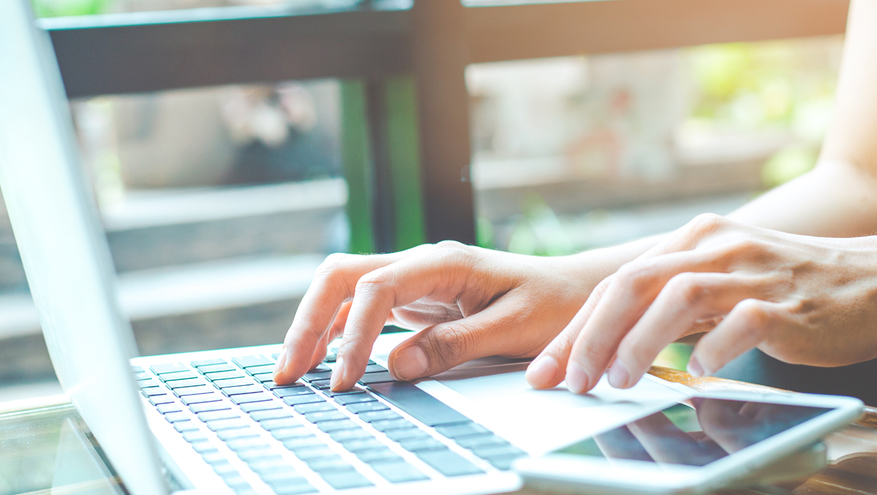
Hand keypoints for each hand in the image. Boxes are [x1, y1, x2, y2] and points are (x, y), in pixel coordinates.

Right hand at [274, 242, 598, 389]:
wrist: (578, 292)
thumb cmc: (554, 306)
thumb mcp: (513, 329)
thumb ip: (455, 344)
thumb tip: (396, 365)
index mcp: (444, 262)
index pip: (376, 288)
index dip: (354, 334)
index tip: (346, 380)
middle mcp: (421, 264)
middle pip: (342, 276)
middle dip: (308, 320)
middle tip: (288, 371)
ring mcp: (416, 279)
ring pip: (346, 290)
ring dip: (316, 326)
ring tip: (294, 371)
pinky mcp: (418, 298)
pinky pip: (364, 307)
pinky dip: (339, 331)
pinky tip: (327, 359)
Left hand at [526, 213, 876, 393]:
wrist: (864, 279)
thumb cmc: (778, 285)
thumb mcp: (714, 279)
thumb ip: (666, 300)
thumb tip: (604, 340)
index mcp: (689, 240)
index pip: (616, 282)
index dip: (577, 327)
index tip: (549, 367)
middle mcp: (713, 247)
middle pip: (633, 283)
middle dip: (592, 335)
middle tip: (572, 380)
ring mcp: (750, 272)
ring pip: (678, 295)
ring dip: (639, 342)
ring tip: (618, 381)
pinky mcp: (786, 303)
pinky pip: (742, 322)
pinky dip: (714, 348)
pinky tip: (699, 371)